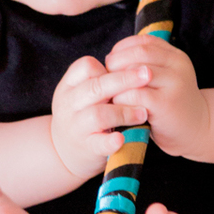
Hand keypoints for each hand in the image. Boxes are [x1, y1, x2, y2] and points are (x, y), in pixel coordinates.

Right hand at [49, 53, 151, 179]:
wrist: (64, 151)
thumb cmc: (83, 115)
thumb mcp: (83, 94)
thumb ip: (101, 80)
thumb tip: (135, 61)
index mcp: (69, 87)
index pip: (86, 66)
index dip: (110, 66)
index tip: (132, 66)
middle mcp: (69, 104)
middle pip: (95, 87)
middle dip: (124, 80)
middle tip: (148, 75)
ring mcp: (75, 127)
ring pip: (97, 114)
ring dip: (123, 111)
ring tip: (143, 112)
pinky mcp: (85, 147)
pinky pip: (97, 144)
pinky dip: (110, 142)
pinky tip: (123, 138)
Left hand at [104, 35, 209, 157]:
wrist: (196, 131)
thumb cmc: (170, 105)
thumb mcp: (163, 79)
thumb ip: (143, 66)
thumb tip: (109, 59)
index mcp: (175, 56)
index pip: (143, 41)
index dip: (122, 49)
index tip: (111, 62)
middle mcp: (177, 66)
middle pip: (138, 53)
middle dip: (116, 63)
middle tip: (106, 78)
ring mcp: (174, 83)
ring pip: (134, 72)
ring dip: (116, 83)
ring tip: (111, 93)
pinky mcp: (166, 104)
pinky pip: (135, 95)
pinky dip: (121, 100)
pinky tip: (120, 108)